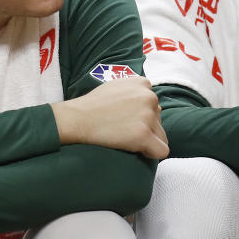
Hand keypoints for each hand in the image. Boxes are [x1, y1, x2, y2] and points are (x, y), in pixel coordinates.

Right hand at [52, 76, 168, 158]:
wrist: (76, 118)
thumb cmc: (92, 105)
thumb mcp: (116, 87)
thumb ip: (136, 93)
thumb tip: (157, 108)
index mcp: (143, 84)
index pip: (154, 106)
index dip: (141, 117)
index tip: (124, 120)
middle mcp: (149, 97)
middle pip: (158, 121)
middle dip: (145, 128)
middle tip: (122, 131)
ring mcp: (147, 115)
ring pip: (161, 136)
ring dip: (147, 141)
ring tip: (125, 139)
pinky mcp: (143, 134)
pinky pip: (162, 150)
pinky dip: (152, 154)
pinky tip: (137, 151)